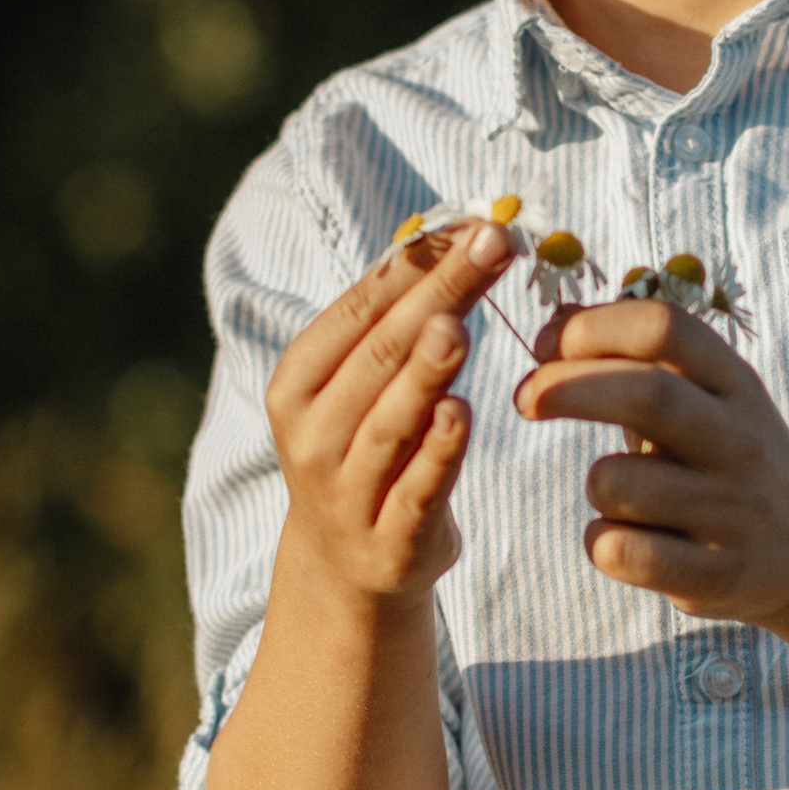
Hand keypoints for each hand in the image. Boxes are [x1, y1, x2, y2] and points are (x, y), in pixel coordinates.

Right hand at [263, 218, 517, 605]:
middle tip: (491, 245)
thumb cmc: (367, 449)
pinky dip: (437, 453)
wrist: (346, 567)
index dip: (416, 263)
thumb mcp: (363, 389)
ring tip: (457, 327)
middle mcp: (311, 435)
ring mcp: (347, 492)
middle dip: (440, 293)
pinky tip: (461, 413)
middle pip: (381, 353)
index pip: (360, 310)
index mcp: (298, 383)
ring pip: (390, 421)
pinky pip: (417, 489)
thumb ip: (397, 327)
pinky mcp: (390, 541)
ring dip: (424, 373)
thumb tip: (461, 237)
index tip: (473, 222)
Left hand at [514, 294, 788, 622]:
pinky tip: (626, 541)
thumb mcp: (704, 396)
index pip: (664, 328)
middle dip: (566, 388)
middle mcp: (740, 440)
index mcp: (734, 383)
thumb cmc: (724, 456)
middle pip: (645, 394)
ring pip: (616, 481)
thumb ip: (634, 358)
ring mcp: (732, 511)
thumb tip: (554, 320)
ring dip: (595, 483)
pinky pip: (621, 552)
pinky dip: (602, 543)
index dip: (592, 328)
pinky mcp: (717, 575)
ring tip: (620, 494)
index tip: (547, 345)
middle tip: (525, 399)